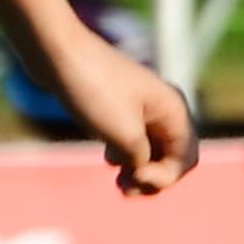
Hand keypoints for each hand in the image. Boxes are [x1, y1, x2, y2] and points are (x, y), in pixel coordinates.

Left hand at [37, 23, 196, 193]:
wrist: (57, 53)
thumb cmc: (93, 90)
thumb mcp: (123, 135)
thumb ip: (143, 162)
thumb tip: (142, 168)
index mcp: (174, 109)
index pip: (186, 158)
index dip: (165, 178)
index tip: (135, 177)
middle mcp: (164, 107)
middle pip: (172, 157)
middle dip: (153, 179)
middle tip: (124, 190)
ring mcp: (143, 107)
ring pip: (152, 151)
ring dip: (139, 171)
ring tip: (118, 184)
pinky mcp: (120, 108)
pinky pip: (134, 141)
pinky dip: (126, 156)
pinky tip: (109, 159)